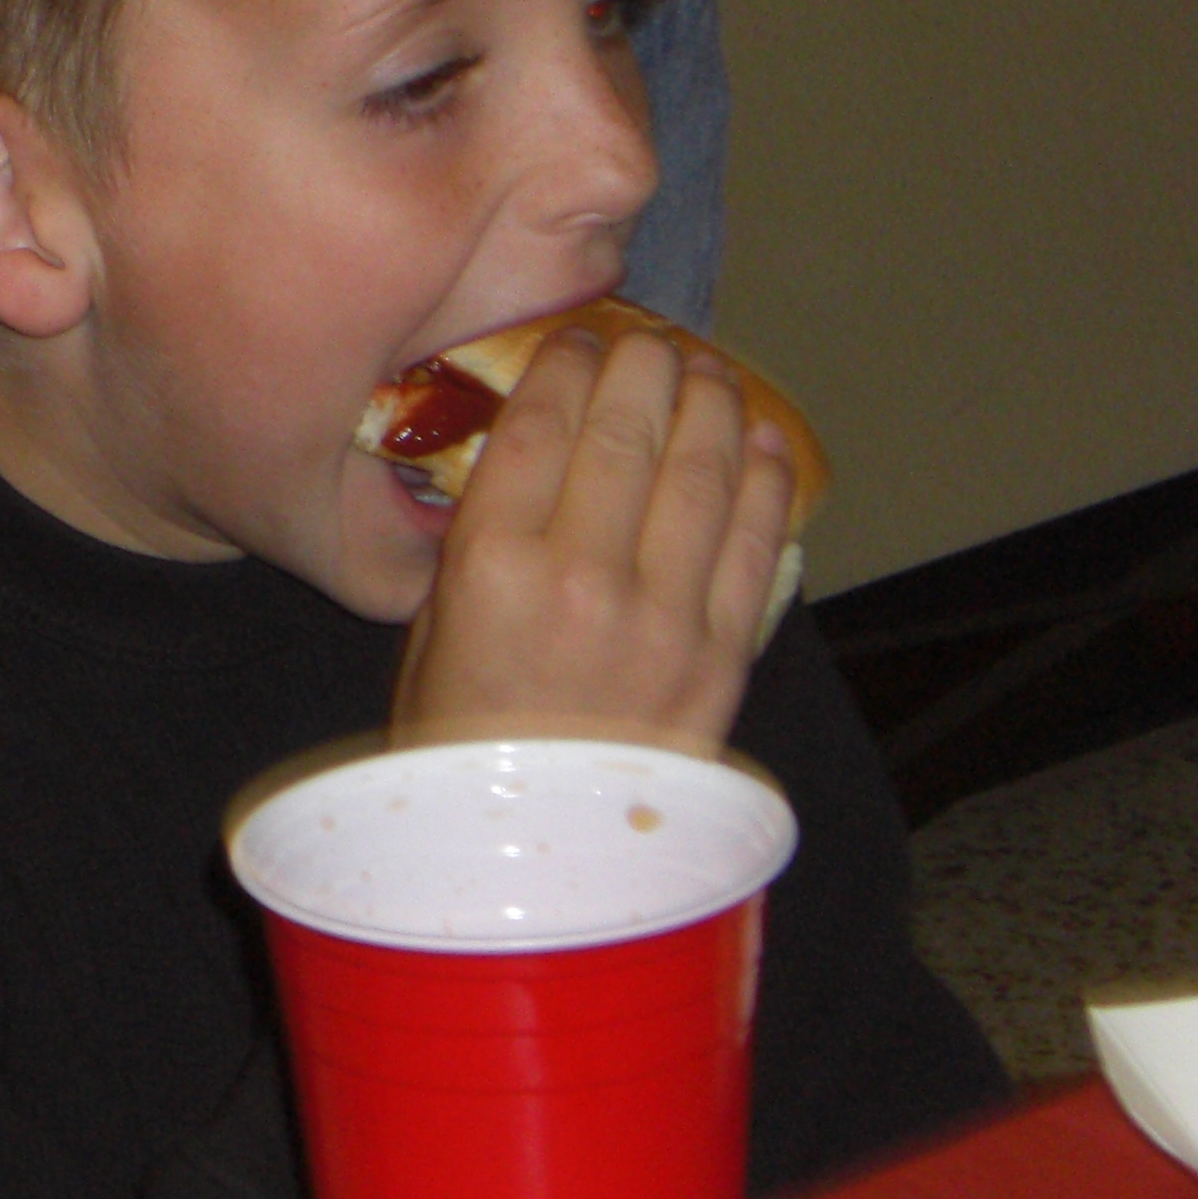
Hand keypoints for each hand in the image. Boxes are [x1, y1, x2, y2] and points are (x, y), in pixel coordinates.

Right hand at [391, 325, 794, 751]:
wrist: (528, 860)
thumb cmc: (457, 743)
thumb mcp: (432, 626)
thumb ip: (480, 541)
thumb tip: (533, 461)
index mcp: (491, 564)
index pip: (541, 423)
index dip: (568, 362)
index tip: (581, 338)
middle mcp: (581, 576)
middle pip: (628, 431)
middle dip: (647, 367)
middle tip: (653, 342)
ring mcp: (663, 616)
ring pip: (703, 473)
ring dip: (713, 405)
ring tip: (710, 371)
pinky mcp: (724, 656)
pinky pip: (755, 546)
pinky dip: (766, 482)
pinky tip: (762, 440)